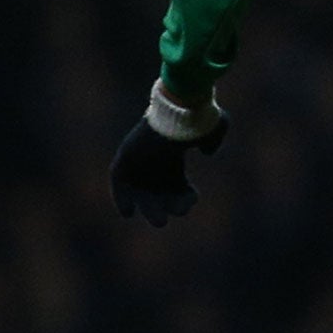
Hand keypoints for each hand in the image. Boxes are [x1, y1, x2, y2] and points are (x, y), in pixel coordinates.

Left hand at [111, 111, 229, 225]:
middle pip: (156, 192)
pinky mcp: (124, 158)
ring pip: (138, 191)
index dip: (183, 196)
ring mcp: (137, 160)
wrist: (178, 112)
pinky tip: (127, 213)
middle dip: (163, 207)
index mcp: (171, 156)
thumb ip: (212, 140)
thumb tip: (206, 152)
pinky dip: (120, 197)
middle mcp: (152, 161)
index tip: (193, 198)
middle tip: (171, 218)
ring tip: (159, 220)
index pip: (175, 184)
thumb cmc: (198, 120)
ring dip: (146, 207)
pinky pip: (118, 182)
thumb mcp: (214, 126)